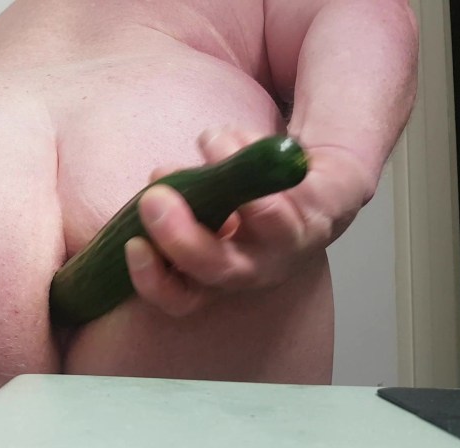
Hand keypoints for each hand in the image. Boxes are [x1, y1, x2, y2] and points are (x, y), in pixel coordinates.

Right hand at [124, 126, 373, 316]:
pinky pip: (290, 179)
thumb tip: (159, 182)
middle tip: (155, 195)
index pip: (182, 298)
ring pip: (265, 217)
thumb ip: (176, 202)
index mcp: (219, 276)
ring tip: (210, 140)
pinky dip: (256, 150)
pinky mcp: (326, 208)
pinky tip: (234, 136)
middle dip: (183, 237)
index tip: (133, 245)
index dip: (154, 280)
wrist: (315, 188)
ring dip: (229, 171)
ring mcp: (295, 242)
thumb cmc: (245, 205)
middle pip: (222, 271)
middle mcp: (258, 270)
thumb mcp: (204, 210)